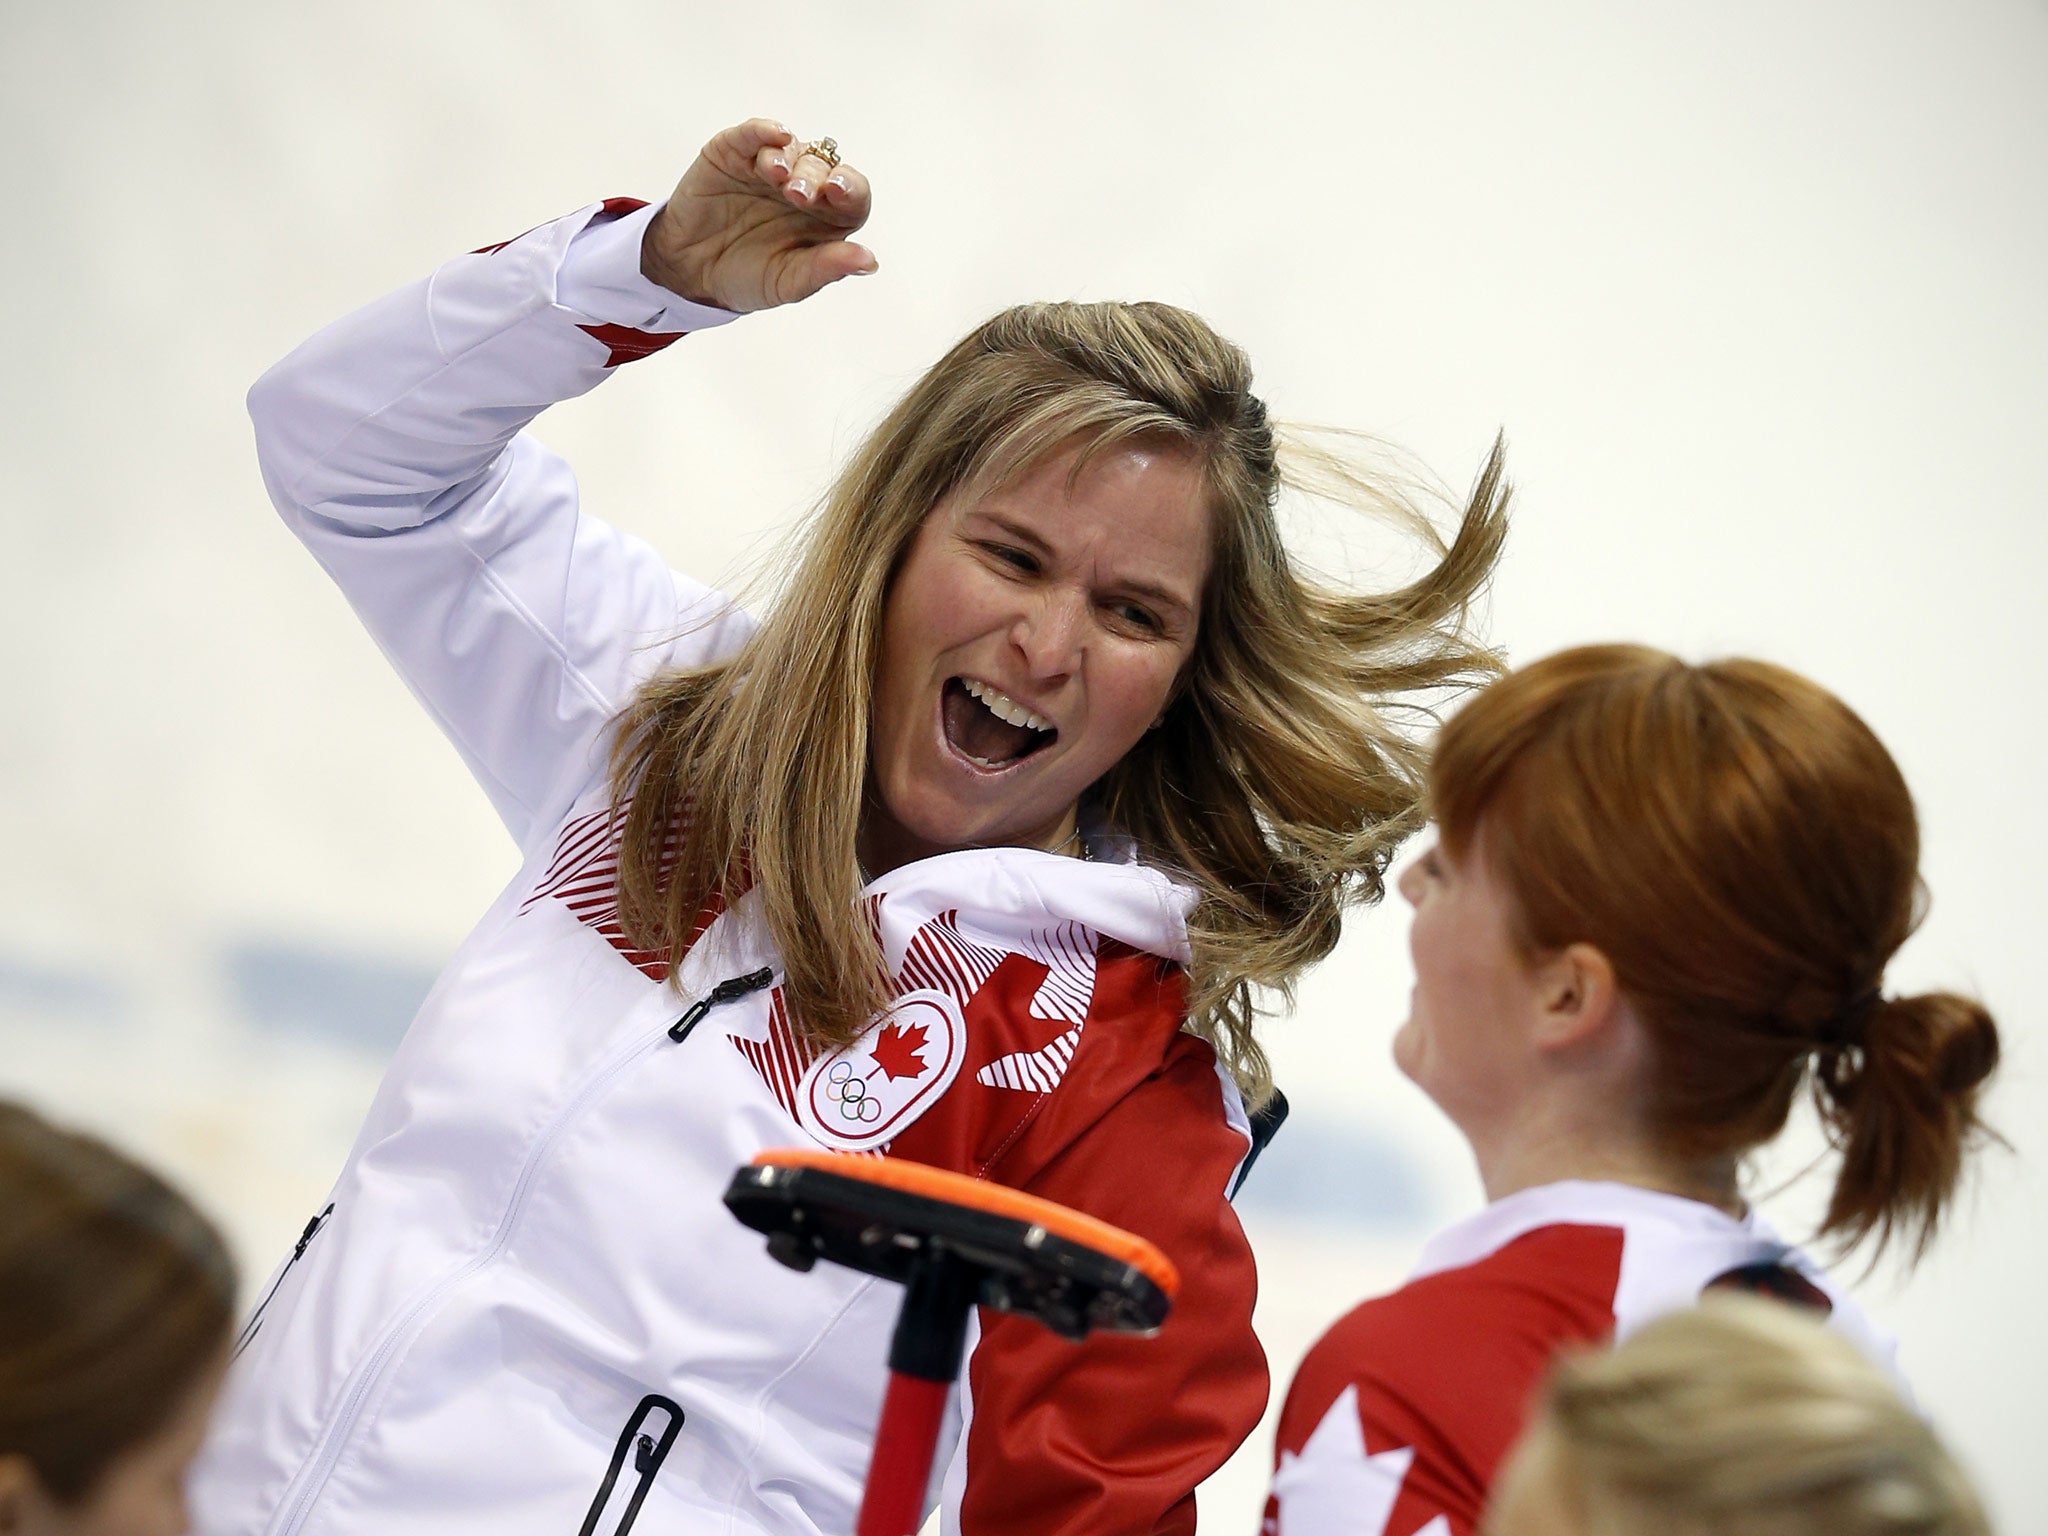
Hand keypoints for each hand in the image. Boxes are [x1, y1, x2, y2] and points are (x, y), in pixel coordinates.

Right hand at [641, 119, 875, 312]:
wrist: (691, 273)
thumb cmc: (747, 277)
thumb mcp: (788, 281)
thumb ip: (826, 268)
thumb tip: (869, 261)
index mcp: (827, 217)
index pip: (853, 195)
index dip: (851, 190)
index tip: (839, 194)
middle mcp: (804, 185)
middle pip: (822, 167)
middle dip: (813, 178)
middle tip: (797, 195)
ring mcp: (769, 167)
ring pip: (791, 148)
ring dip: (788, 158)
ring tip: (776, 175)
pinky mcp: (734, 152)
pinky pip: (753, 134)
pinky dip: (764, 130)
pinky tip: (776, 135)